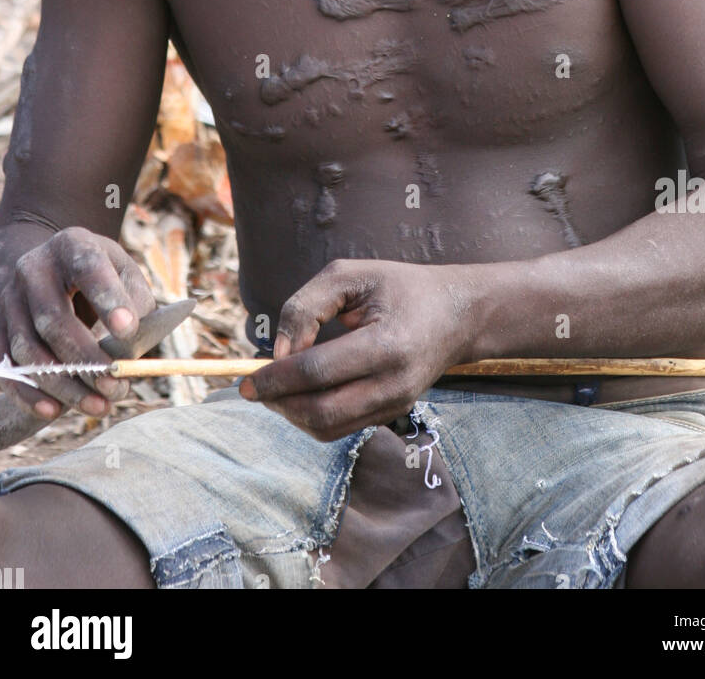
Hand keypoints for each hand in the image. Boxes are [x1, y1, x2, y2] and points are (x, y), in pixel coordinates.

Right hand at [0, 224, 155, 419]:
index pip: (88, 268)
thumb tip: (134, 345)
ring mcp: (9, 299)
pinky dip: (29, 394)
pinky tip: (54, 411)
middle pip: (53, 319)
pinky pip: (7, 368)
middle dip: (87, 359)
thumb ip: (135, 301)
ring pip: (28, 349)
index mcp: (72, 245)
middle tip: (116, 385)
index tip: (128, 331)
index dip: (108, 299)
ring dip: (64, 385)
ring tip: (99, 405)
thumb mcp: (121, 271)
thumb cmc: (96, 274)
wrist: (43, 267)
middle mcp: (33, 269)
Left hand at [240, 259, 480, 440]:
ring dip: (291, 413)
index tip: (246, 379)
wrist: (457, 314)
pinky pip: (340, 428)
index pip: (317, 373)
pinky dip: (311, 415)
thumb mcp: (350, 275)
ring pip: (327, 428)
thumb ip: (307, 306)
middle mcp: (394, 384)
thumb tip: (279, 353)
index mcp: (387, 345)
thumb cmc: (399, 287)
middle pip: (319, 412)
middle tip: (254, 387)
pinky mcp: (392, 413)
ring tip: (275, 388)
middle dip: (278, 402)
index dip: (275, 378)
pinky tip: (301, 391)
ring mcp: (396, 404)